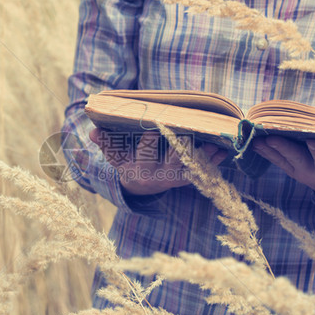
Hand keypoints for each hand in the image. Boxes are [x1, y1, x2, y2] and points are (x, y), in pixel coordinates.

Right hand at [90, 128, 228, 195]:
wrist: (138, 185)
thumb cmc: (126, 162)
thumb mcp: (113, 155)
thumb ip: (104, 142)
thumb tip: (92, 131)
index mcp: (138, 169)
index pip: (144, 153)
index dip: (149, 142)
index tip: (154, 129)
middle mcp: (157, 176)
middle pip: (172, 161)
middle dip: (182, 148)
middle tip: (192, 134)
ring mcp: (173, 178)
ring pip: (190, 168)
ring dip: (204, 156)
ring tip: (216, 144)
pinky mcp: (185, 179)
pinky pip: (201, 172)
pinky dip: (212, 162)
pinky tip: (222, 152)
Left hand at [252, 136, 314, 205]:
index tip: (312, 140)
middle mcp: (312, 173)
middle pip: (296, 159)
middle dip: (283, 148)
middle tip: (270, 137)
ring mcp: (299, 172)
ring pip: (282, 159)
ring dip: (269, 148)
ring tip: (255, 136)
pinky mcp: (292, 168)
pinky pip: (276, 159)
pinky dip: (266, 150)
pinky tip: (252, 140)